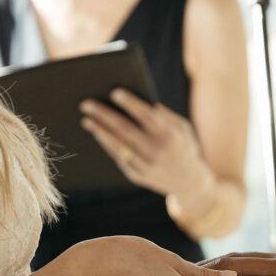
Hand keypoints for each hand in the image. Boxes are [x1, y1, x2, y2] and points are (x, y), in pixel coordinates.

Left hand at [80, 89, 214, 209]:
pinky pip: (119, 158)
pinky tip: (98, 134)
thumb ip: (166, 115)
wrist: (190, 183)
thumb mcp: (184, 129)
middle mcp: (157, 152)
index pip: (147, 116)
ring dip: (100, 131)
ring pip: (118, 146)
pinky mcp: (138, 177)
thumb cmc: (184, 148)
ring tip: (86, 119)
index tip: (114, 92)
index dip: (130, 103)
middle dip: (104, 115)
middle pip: (125, 130)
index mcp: (170, 136)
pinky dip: (107, 145)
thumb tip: (144, 103)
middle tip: (86, 103)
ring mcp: (146, 166)